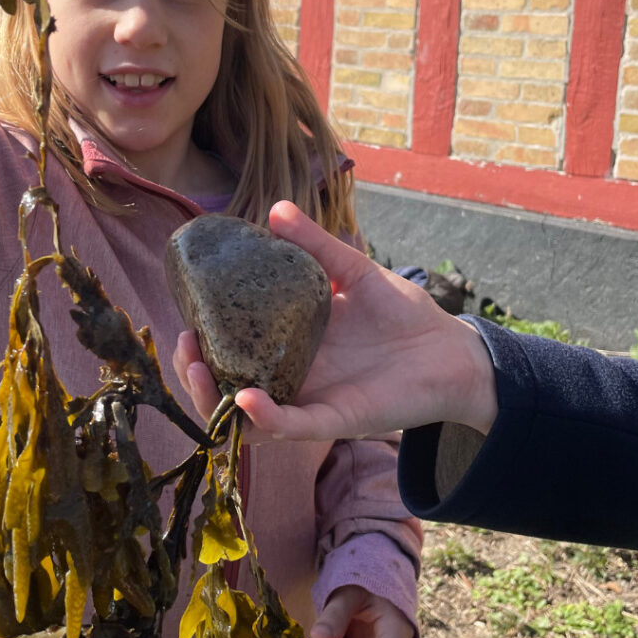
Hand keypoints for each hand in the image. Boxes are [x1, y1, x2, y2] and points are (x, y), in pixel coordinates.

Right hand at [174, 201, 496, 441]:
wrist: (452, 350)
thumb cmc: (403, 314)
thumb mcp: (353, 272)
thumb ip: (315, 247)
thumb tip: (275, 210)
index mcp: (287, 343)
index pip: (230, 350)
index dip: (201, 340)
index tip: (185, 318)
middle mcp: (290, 376)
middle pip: (225, 388)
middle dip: (194, 374)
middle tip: (185, 347)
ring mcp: (309, 400)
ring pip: (245, 419)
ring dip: (213, 402)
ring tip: (197, 371)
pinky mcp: (335, 418)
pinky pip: (292, 427)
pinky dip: (265, 419)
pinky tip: (245, 399)